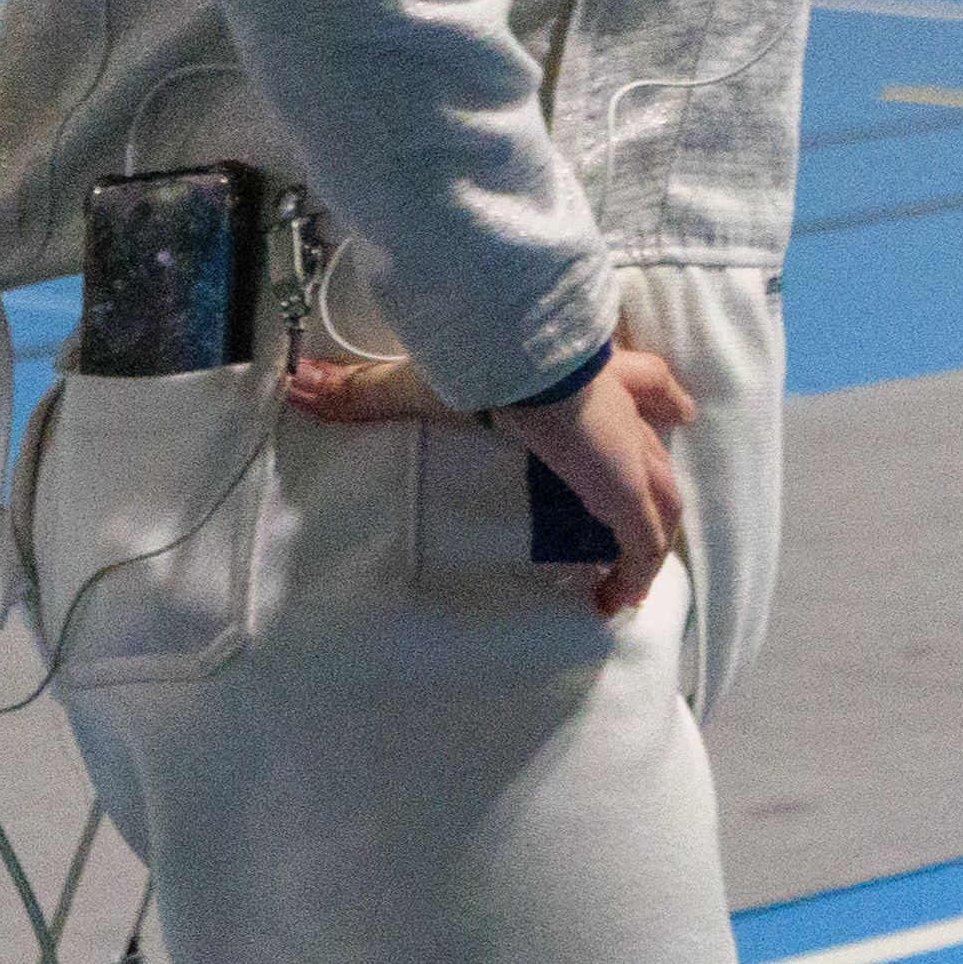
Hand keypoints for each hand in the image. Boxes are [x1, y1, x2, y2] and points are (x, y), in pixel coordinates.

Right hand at [286, 341, 695, 618]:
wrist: (534, 360)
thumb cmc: (487, 360)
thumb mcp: (421, 380)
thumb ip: (361, 389)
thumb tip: (295, 383)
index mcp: (585, 373)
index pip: (633, 377)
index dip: (649, 391)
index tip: (667, 404)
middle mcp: (619, 410)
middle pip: (657, 424)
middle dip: (655, 450)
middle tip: (653, 473)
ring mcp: (631, 455)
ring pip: (659, 493)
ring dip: (648, 525)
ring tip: (626, 567)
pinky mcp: (631, 496)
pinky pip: (645, 545)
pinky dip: (636, 573)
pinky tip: (616, 604)